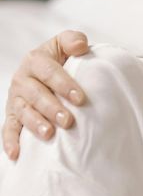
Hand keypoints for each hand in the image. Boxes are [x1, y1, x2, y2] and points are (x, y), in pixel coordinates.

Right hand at [2, 32, 89, 159]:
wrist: (46, 71)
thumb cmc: (59, 58)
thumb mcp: (64, 44)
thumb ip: (72, 40)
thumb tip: (81, 46)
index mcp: (35, 60)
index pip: (49, 72)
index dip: (64, 84)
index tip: (80, 98)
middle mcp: (22, 79)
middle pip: (36, 95)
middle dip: (52, 108)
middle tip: (68, 121)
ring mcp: (16, 99)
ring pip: (23, 112)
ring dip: (35, 124)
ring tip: (49, 134)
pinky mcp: (12, 115)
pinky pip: (8, 129)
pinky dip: (10, 141)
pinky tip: (15, 154)